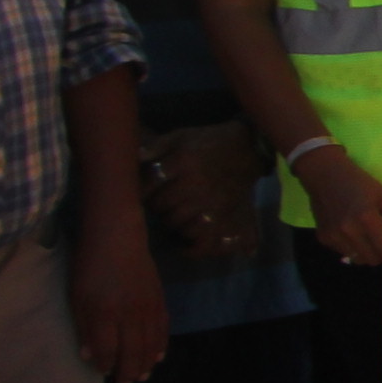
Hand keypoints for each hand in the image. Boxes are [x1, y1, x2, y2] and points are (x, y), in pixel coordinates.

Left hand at [71, 222, 167, 382]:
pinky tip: (158, 356)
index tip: (102, 372)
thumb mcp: (76, 296)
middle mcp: (129, 314)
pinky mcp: (160, 300)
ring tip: (142, 376)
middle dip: (128, 371)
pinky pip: (163, 329)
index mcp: (104, 313)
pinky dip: (161, 345)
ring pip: (151, 344)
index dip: (105, 365)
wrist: (117, 236)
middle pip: (132, 352)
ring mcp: (148, 307)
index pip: (107, 350)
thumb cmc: (89, 265)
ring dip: (147, 363)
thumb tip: (88, 355)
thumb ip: (83, 327)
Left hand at [142, 124, 266, 265]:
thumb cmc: (207, 143)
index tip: (142, 192)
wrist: (247, 149)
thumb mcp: (180, 136)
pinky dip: (189, 246)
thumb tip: (134, 158)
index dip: (141, 190)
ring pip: (175, 223)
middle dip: (155, 206)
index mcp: (183, 161)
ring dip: (169, 222)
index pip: (149, 184)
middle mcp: (196, 183)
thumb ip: (155, 147)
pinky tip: (182, 245)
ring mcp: (210, 201)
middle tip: (158, 203)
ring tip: (172, 215)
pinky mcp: (222, 214)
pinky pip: (200, 238)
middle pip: (160, 206)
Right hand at [291, 141, 381, 269]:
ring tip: (365, 234)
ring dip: (367, 252)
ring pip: (358, 259)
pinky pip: (345, 253)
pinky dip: (353, 247)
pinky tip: (350, 231)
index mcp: (367, 219)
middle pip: (373, 260)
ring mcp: (334, 236)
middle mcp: (349, 231)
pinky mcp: (323, 238)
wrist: (324, 175)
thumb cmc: (360, 183)